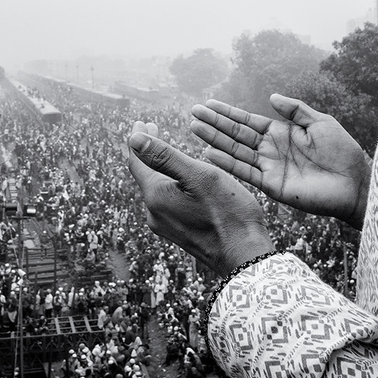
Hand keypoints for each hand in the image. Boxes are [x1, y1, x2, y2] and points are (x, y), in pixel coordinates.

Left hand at [126, 120, 273, 275]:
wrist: (245, 256)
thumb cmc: (228, 213)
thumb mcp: (199, 176)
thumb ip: (164, 156)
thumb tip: (132, 138)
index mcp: (156, 196)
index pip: (137, 162)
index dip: (138, 139)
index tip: (141, 121)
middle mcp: (154, 214)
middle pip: (145, 175)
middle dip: (149, 152)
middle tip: (152, 129)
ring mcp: (166, 227)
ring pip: (157, 190)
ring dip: (160, 168)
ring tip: (168, 152)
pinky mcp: (178, 234)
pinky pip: (168, 203)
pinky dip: (170, 185)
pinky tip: (182, 181)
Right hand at [191, 94, 370, 229]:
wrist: (354, 182)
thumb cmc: (342, 151)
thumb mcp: (320, 122)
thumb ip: (295, 110)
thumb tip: (271, 96)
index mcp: (280, 133)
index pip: (247, 121)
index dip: (227, 113)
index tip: (207, 104)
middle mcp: (269, 149)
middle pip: (235, 134)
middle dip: (214, 123)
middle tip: (193, 113)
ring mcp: (268, 167)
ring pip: (235, 151)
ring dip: (214, 139)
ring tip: (194, 128)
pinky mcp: (271, 185)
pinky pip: (244, 171)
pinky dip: (226, 162)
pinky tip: (209, 152)